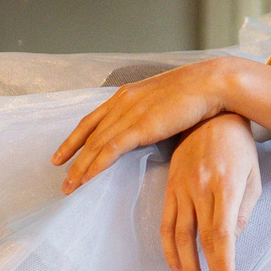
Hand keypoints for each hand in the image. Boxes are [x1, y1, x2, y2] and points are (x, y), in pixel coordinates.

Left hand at [53, 60, 231, 191]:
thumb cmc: (196, 92)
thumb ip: (149, 111)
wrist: (210, 84)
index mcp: (127, 94)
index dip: (74, 139)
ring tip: (69, 186)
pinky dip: (96, 165)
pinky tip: (87, 178)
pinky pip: (111, 149)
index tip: (61, 154)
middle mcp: (122, 102)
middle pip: (89, 134)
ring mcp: (130, 114)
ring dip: (80, 167)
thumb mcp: (163, 99)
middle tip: (60, 176)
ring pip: (96, 145)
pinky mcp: (140, 126)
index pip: (92, 120)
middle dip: (71, 156)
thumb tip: (147, 126)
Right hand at [163, 114, 261, 270]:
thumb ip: (245, 209)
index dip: (223, 264)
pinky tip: (176, 267)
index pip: (222, 234)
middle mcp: (200, 188)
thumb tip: (232, 240)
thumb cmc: (239, 147)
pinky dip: (169, 248)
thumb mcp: (253, 175)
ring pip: (180, 235)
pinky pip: (166, 223)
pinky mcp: (170, 188)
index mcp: (226, 185)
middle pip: (201, 239)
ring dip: (186, 265)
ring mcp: (182, 188)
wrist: (211, 115)